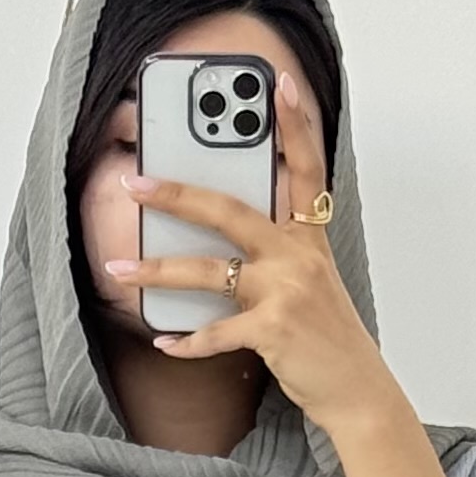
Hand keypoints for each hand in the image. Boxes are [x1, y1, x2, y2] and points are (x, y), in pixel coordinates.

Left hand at [105, 65, 397, 438]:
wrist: (356, 390)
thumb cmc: (327, 336)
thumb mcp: (311, 282)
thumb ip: (276, 253)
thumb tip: (218, 240)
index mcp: (310, 239)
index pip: (306, 169)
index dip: (294, 125)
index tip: (278, 86)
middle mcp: (299, 256)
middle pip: (230, 211)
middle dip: (177, 194)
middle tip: (137, 182)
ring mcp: (286, 292)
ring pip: (207, 271)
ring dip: (155, 271)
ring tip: (119, 270)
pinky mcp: (273, 329)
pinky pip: (214, 332)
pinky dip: (186, 342)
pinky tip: (165, 340)